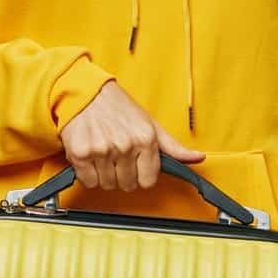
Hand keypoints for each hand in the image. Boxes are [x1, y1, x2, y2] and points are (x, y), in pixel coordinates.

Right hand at [59, 81, 202, 191]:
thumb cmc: (116, 106)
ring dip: (105, 174)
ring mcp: (102, 150)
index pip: (148, 181)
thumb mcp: (149, 122)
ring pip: (108, 185)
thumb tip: (197, 158)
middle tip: (116, 155)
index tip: (135, 164)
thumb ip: (173, 146)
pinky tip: (91, 156)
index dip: (141, 174)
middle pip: (128, 185)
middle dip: (122, 174)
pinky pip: (89, 181)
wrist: (85, 92)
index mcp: (145, 138)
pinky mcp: (81, 154)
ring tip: (103, 153)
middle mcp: (125, 145)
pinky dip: (88, 174)